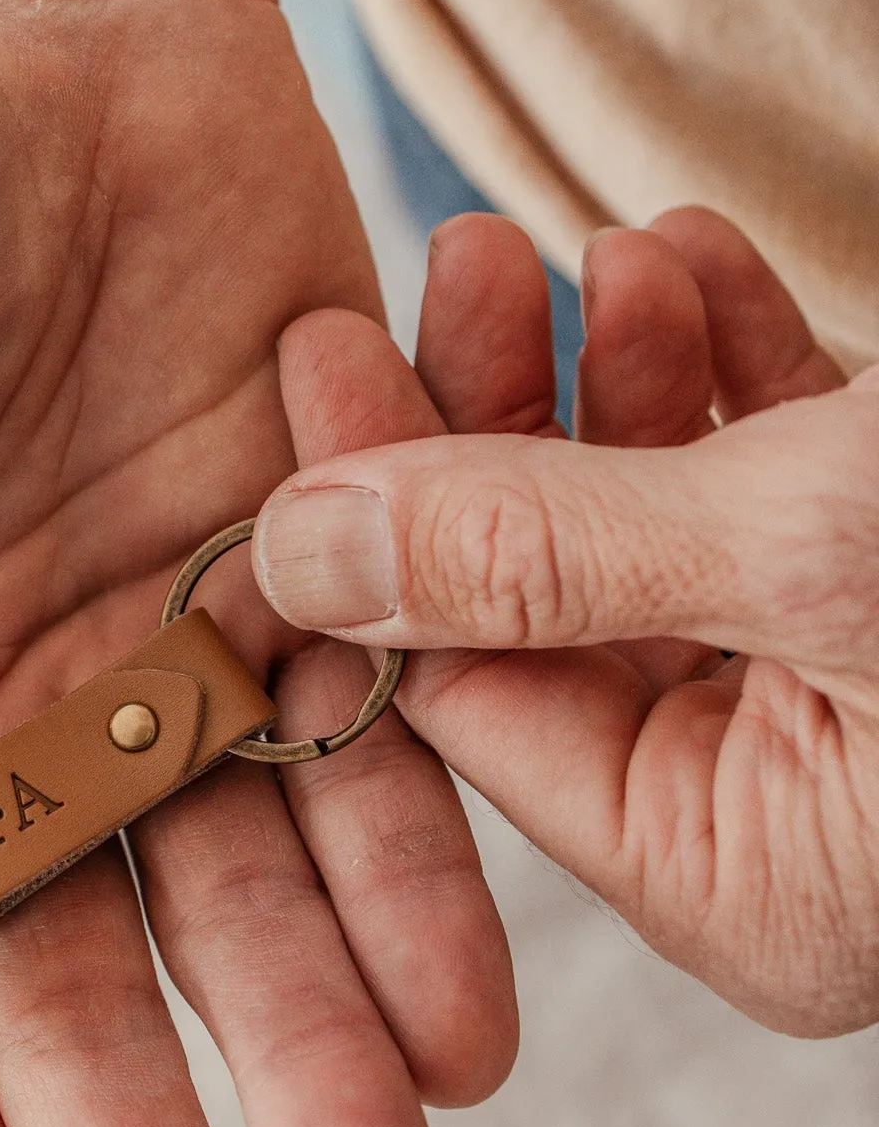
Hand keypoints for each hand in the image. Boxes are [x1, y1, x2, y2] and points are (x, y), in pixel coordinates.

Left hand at [257, 206, 878, 1037]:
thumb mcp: (809, 560)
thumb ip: (544, 556)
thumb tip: (302, 547)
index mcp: (737, 878)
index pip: (471, 697)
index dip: (386, 527)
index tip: (321, 364)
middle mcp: (772, 818)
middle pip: (549, 608)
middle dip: (503, 426)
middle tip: (450, 269)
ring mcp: (833, 712)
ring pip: (651, 540)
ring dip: (617, 382)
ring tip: (587, 249)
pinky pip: (760, 497)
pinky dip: (727, 380)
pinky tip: (682, 268)